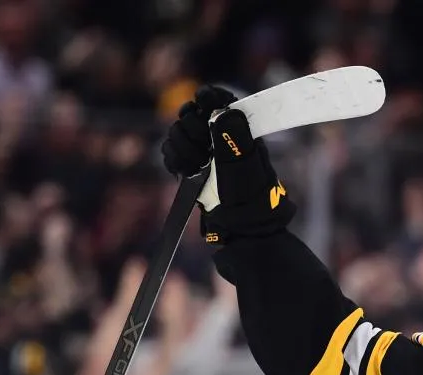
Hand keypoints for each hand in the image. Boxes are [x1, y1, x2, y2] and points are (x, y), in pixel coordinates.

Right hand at [161, 85, 295, 251]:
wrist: (241, 230)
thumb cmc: (251, 200)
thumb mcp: (246, 168)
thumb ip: (233, 139)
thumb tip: (222, 112)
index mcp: (239, 131)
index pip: (220, 101)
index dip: (209, 97)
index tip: (202, 100)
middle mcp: (220, 138)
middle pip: (193, 113)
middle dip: (192, 127)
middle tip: (202, 148)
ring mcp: (204, 152)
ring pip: (178, 131)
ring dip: (182, 145)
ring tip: (196, 165)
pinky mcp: (191, 167)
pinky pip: (171, 151)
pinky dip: (174, 159)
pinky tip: (185, 171)